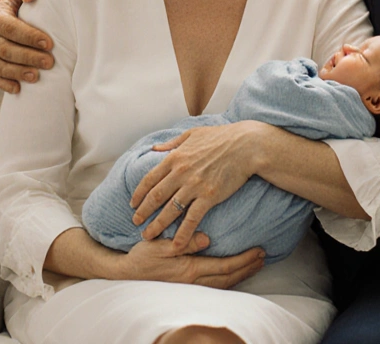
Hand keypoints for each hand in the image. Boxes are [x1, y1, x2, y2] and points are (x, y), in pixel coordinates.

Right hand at [0, 0, 53, 93]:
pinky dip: (5, 84)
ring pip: (0, 65)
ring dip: (18, 72)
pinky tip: (18, 89)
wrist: (32, 1)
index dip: (27, 36)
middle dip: (27, 56)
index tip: (48, 42)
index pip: (8, 27)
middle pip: (4, 49)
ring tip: (37, 77)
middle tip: (50, 62)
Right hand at [120, 233, 264, 288]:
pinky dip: (229, 281)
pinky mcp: (187, 288)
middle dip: (248, 268)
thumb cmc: (140, 258)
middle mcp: (192, 281)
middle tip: (263, 257)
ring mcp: (190, 287)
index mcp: (189, 268)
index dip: (244, 260)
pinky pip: (215, 286)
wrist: (124, 275)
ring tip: (255, 265)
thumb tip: (206, 238)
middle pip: (228, 278)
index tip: (258, 251)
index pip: (224, 266)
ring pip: (223, 284)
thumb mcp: (158, 245)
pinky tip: (234, 275)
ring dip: (241, 275)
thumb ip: (183, 241)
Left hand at [130, 122, 263, 250]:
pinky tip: (176, 245)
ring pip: (169, 210)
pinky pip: (192, 219)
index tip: (133, 204)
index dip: (139, 194)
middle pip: (155, 197)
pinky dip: (182, 234)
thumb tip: (155, 148)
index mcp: (175, 158)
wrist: (246, 145)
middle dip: (143, 212)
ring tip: (147, 236)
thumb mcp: (192, 133)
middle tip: (135, 223)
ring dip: (156, 225)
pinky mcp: (209, 197)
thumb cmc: (222, 136)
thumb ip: (172, 143)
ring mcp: (194, 186)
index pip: (149, 179)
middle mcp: (180, 173)